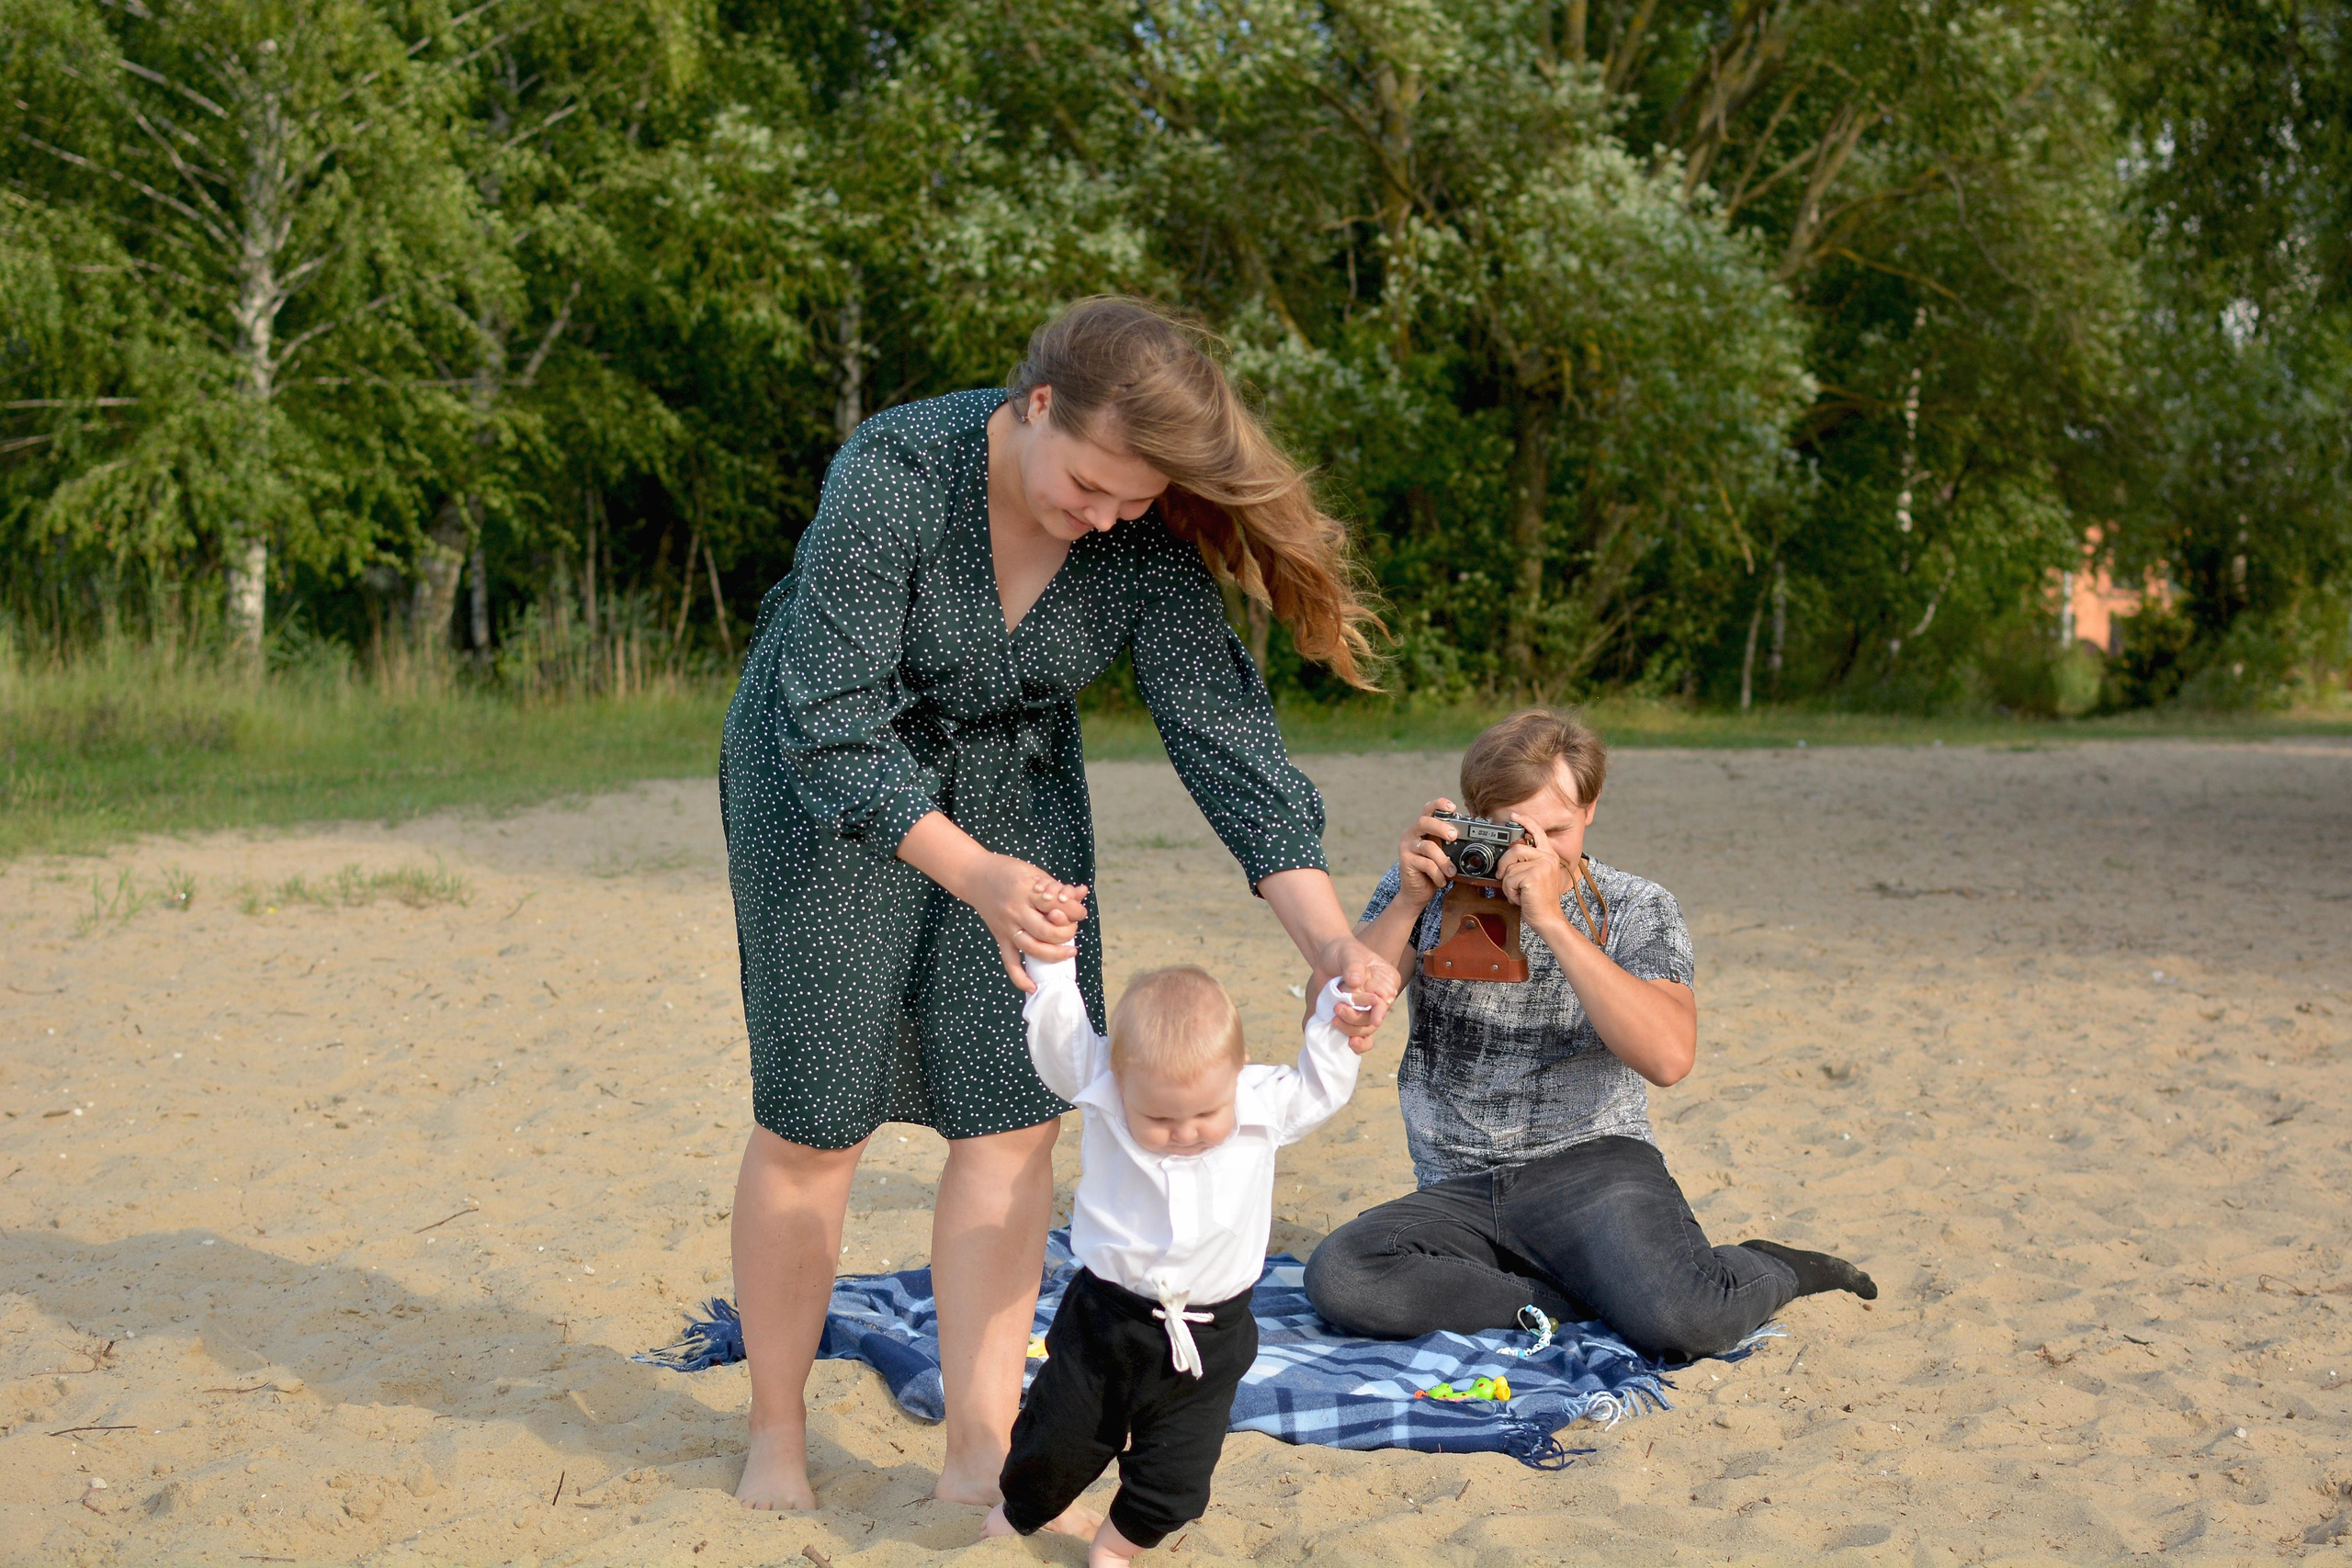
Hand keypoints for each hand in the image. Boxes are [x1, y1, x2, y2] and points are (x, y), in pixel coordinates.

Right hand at [955, 854, 1089, 990]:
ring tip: (1069, 953)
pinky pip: (1009, 961)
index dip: (1075, 910)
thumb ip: (1057, 886)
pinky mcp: (999, 937)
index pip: (1057, 905)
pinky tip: (1033, 987)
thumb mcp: (1034, 873)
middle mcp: (1015, 910)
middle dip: (1067, 933)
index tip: (1080, 911)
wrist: (975, 875)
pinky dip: (1020, 978)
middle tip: (1073, 929)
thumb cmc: (1008, 871)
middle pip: (1047, 931)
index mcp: (1026, 890)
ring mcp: (1006, 926)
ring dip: (1054, 954)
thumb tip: (1082, 893)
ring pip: (1032, 948)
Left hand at [1311, 935, 1399, 1041]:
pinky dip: (1357, 1043)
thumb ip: (1353, 965)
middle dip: (1357, 1019)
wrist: (1326, 958)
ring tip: (1334, 1019)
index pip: (1386, 999)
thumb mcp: (1348, 953)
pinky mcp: (1354, 1019)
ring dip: (1350, 1028)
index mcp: (1386, 981)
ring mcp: (1367, 1011)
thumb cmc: (1342, 952)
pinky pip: (1361, 1037)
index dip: (1379, 1010)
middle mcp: (1380, 998)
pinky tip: (1349, 1044)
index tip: (1375, 1018)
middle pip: (1375, 1019)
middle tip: (1338, 1009)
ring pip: (1366, 1030)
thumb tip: (1356, 981)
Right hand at [1397, 797, 1460, 906]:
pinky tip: (1442, 881)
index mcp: (1422, 828)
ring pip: (1428, 846)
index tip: (1453, 807)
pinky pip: (1426, 864)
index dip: (1440, 804)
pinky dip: (1437, 874)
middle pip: (1424, 822)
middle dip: (1441, 827)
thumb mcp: (1444, 853)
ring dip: (1444, 860)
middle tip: (1454, 836)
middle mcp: (1411, 833)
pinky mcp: (1405, 861)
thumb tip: (1471, 833)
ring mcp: (1406, 846)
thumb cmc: (1433, 870)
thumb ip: (1450, 842)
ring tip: (1452, 872)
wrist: (1417, 892)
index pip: (1429, 809)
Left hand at [1496, 829, 1564, 919]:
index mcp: (1549, 855)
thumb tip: (1510, 853)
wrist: (1548, 918)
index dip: (1526, 822)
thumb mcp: (1535, 876)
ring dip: (1508, 883)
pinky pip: (1509, 879)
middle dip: (1504, 865)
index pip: (1538, 832)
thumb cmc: (1539, 899)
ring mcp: (1542, 865)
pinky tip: (1521, 898)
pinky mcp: (1534, 876)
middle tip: (1504, 877)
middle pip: (1515, 849)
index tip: (1515, 816)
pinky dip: (1510, 892)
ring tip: (1519, 892)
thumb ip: (1527, 862)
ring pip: (1510, 867)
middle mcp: (1548, 857)